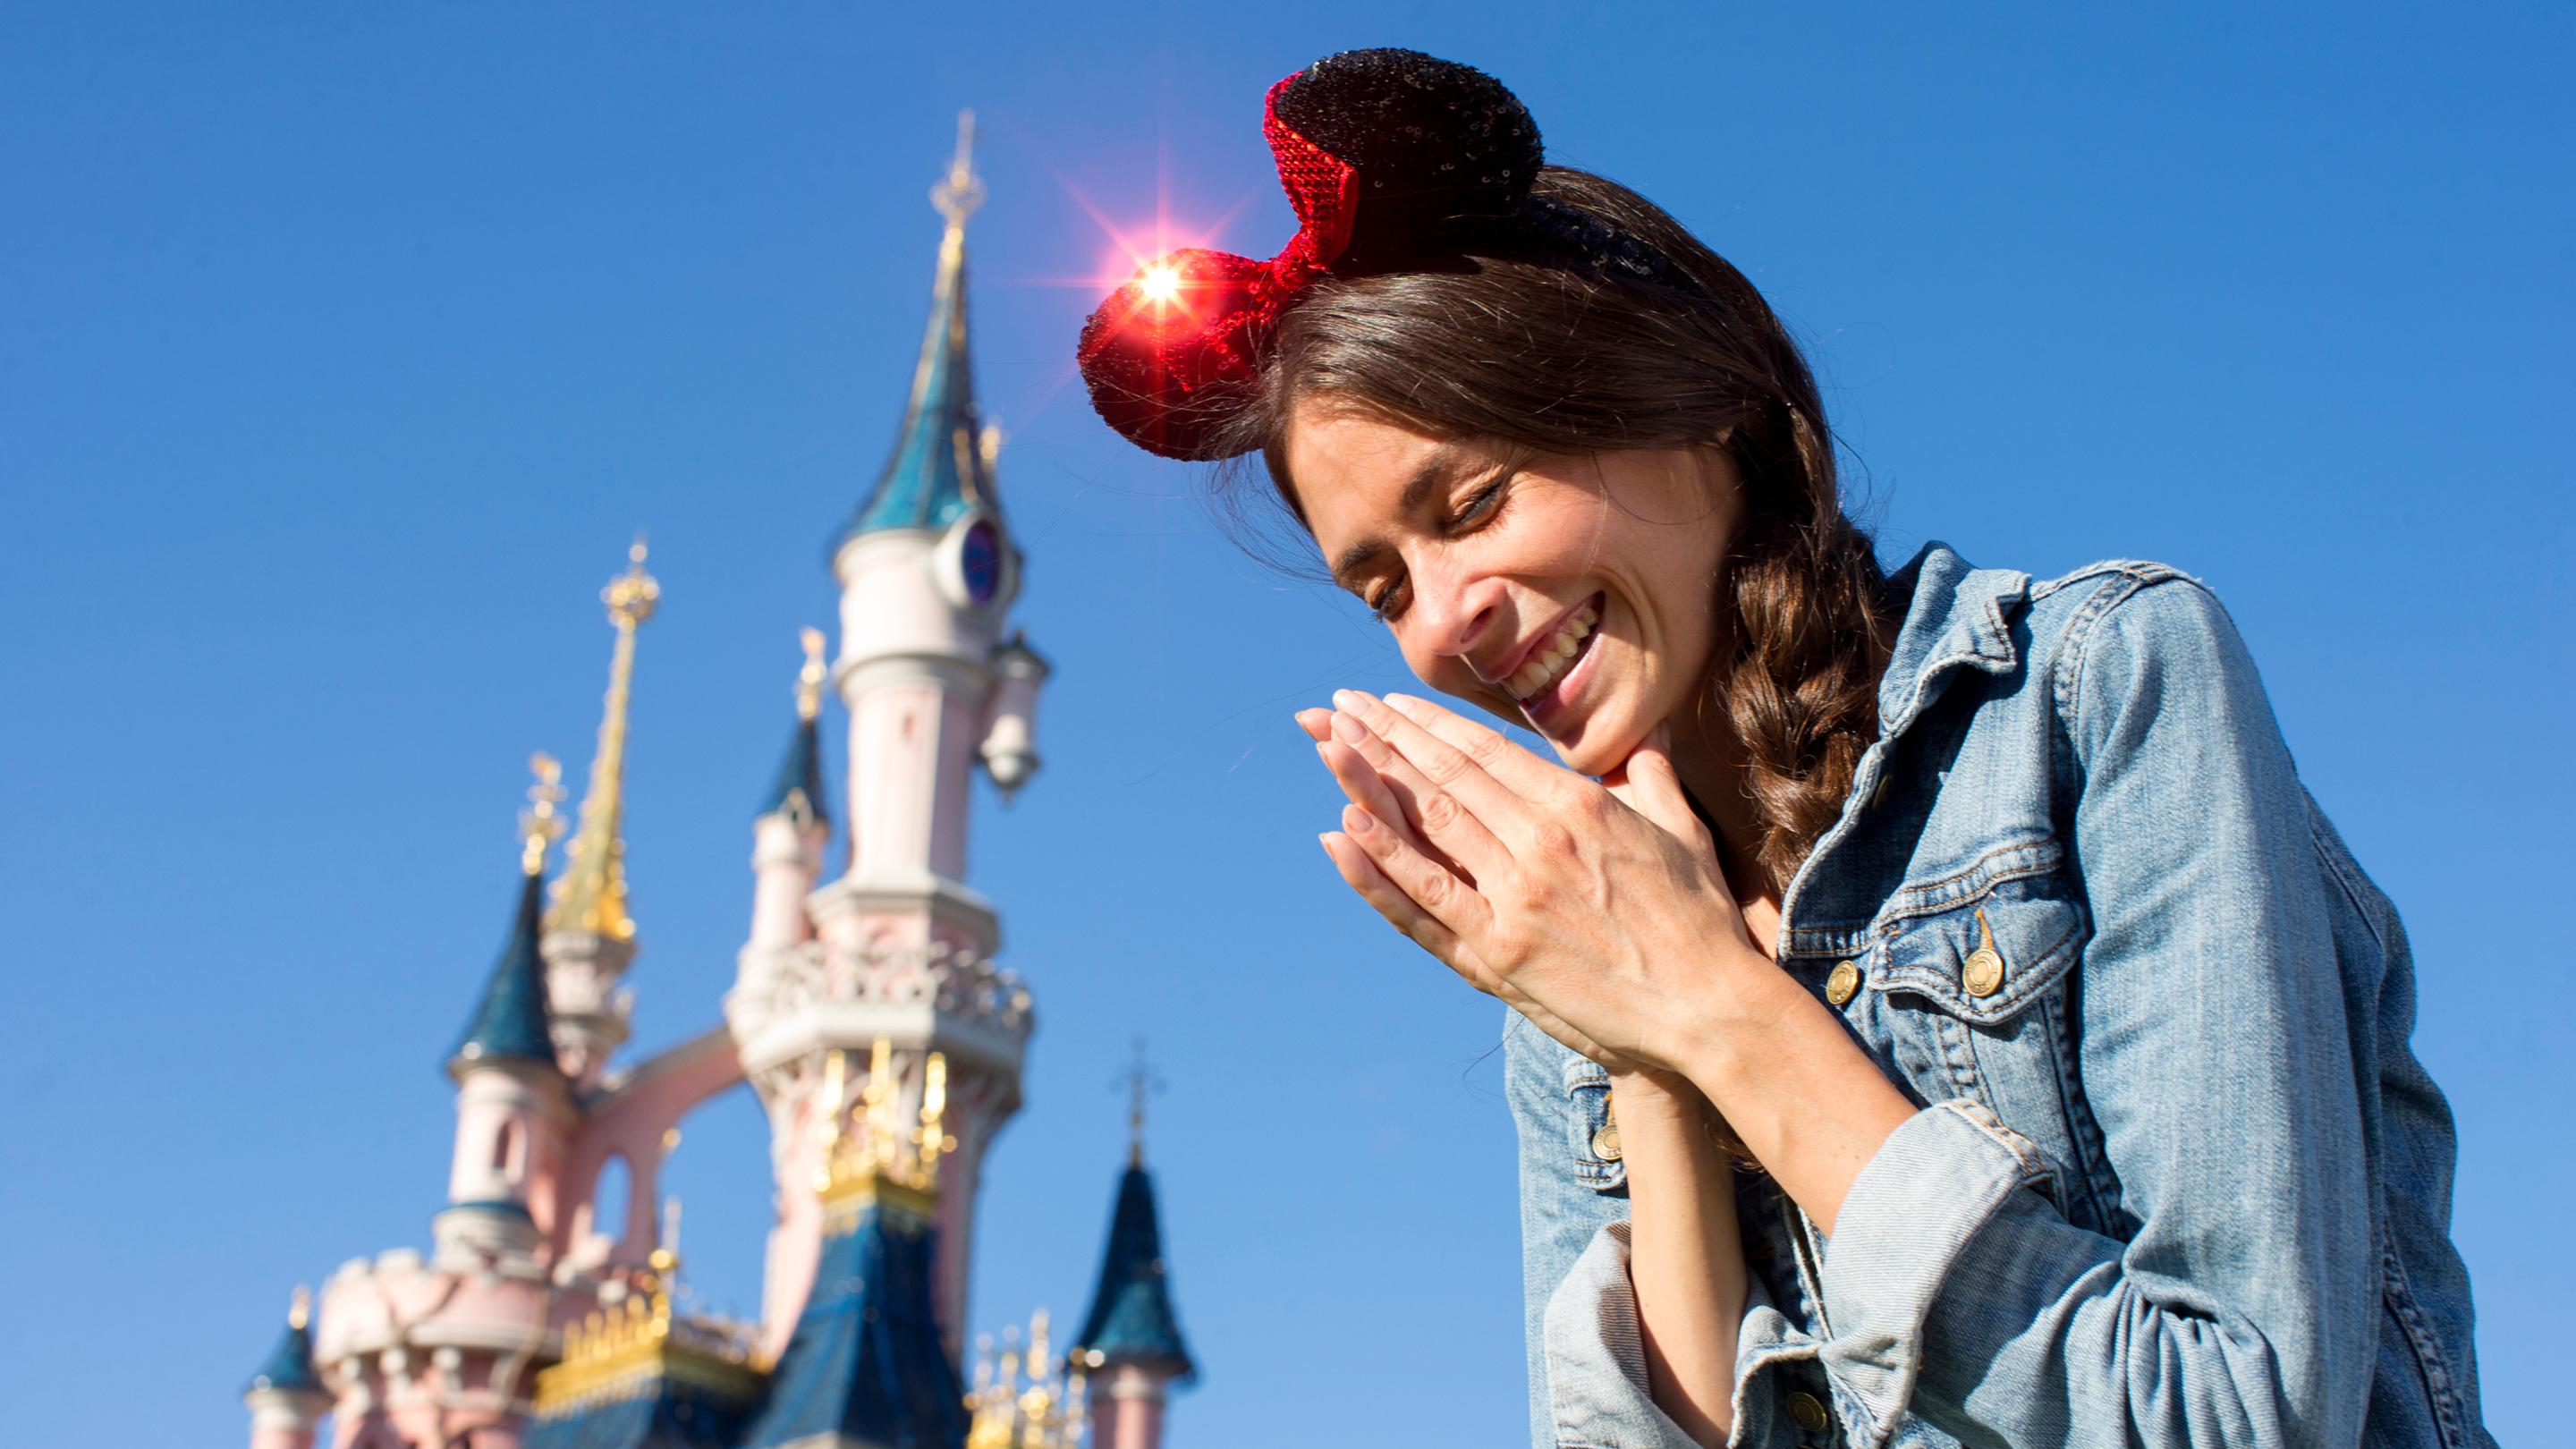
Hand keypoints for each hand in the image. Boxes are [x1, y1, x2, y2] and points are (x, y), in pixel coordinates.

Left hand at [1304, 689, 1775, 1075]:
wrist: (1711, 1007)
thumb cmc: (1702, 921)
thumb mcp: (1681, 831)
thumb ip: (1652, 778)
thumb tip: (1650, 739)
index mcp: (1578, 805)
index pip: (1485, 751)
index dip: (1430, 723)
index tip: (1390, 702)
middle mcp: (1538, 841)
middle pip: (1445, 777)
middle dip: (1385, 737)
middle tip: (1338, 707)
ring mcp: (1514, 898)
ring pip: (1426, 826)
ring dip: (1370, 782)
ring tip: (1327, 746)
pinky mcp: (1499, 954)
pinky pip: (1426, 900)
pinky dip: (1380, 866)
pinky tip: (1342, 831)